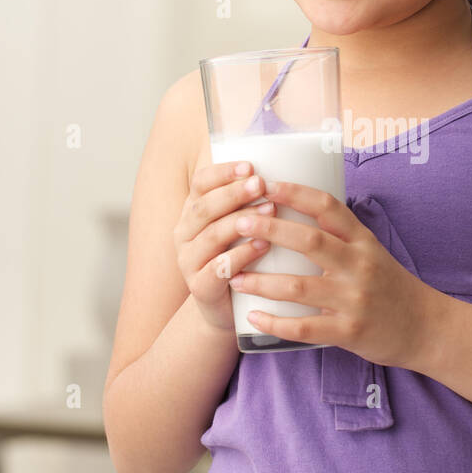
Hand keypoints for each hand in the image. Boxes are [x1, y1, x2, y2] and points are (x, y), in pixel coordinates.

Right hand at [173, 160, 276, 332]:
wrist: (228, 308)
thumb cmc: (240, 258)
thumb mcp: (241, 225)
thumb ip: (251, 200)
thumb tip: (286, 164)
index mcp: (193, 212)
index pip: (200, 184)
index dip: (222, 173)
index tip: (250, 166)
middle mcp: (185, 234)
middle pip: (204, 208)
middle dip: (233, 194)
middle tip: (261, 184)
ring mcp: (189, 261)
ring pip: (211, 236)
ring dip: (240, 222)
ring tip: (268, 211)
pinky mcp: (200, 287)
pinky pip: (218, 269)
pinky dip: (240, 256)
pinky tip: (262, 246)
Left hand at [229, 179, 435, 368]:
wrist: (425, 327)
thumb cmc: (390, 286)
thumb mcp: (372, 251)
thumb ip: (340, 234)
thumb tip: (297, 207)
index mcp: (363, 241)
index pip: (329, 207)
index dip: (296, 193)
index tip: (267, 184)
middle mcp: (359, 266)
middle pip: (309, 241)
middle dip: (270, 229)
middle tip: (238, 223)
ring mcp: (354, 299)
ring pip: (298, 287)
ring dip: (261, 281)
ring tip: (233, 276)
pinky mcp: (349, 331)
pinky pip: (304, 328)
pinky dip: (275, 323)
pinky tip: (253, 317)